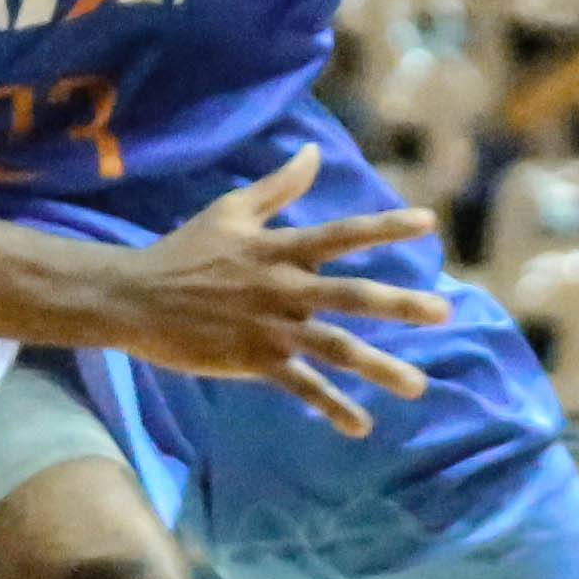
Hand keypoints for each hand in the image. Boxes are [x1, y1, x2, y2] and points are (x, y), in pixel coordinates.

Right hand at [96, 154, 450, 437]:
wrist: (134, 297)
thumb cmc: (184, 251)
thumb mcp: (230, 211)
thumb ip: (279, 186)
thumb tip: (314, 153)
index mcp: (278, 247)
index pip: (342, 233)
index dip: (385, 227)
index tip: (429, 224)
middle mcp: (282, 286)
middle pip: (351, 295)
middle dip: (399, 304)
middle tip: (444, 311)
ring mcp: (269, 327)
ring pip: (335, 348)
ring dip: (378, 367)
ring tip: (418, 385)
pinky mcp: (254, 361)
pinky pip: (301, 386)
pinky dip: (331, 407)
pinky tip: (360, 426)